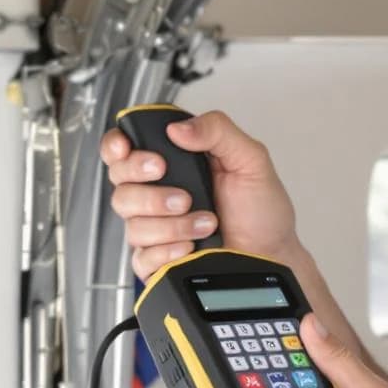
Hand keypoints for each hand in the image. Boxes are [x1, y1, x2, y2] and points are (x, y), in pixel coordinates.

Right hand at [103, 110, 301, 279]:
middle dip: (150, 192)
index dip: (116, 146)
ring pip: (132, 223)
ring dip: (172, 225)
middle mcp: (158, 192)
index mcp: (174, 162)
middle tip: (184, 196)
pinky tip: (191, 246)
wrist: (271, 254)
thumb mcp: (250, 158)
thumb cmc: (262, 209)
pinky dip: (169, 250)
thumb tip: (179, 127)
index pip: (125, 147)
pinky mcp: (156, 259)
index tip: (126, 149)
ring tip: (206, 223)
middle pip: (120, 184)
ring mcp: (155, 226)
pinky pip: (141, 256)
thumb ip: (217, 131)